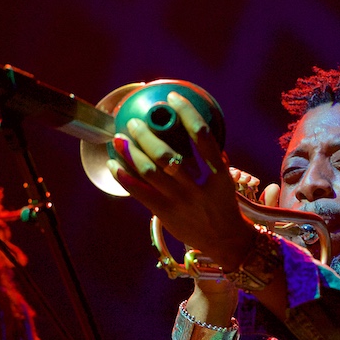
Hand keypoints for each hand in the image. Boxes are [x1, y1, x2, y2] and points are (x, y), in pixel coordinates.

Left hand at [107, 91, 255, 269]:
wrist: (225, 241)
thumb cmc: (223, 206)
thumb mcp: (226, 182)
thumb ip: (213, 160)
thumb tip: (200, 131)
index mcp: (218, 174)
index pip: (203, 137)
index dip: (187, 114)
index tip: (173, 98)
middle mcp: (198, 187)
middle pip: (167, 155)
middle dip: (146, 135)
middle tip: (134, 122)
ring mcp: (181, 202)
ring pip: (150, 172)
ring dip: (130, 153)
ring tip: (118, 139)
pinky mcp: (166, 214)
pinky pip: (140, 193)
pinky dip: (124, 177)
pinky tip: (113, 164)